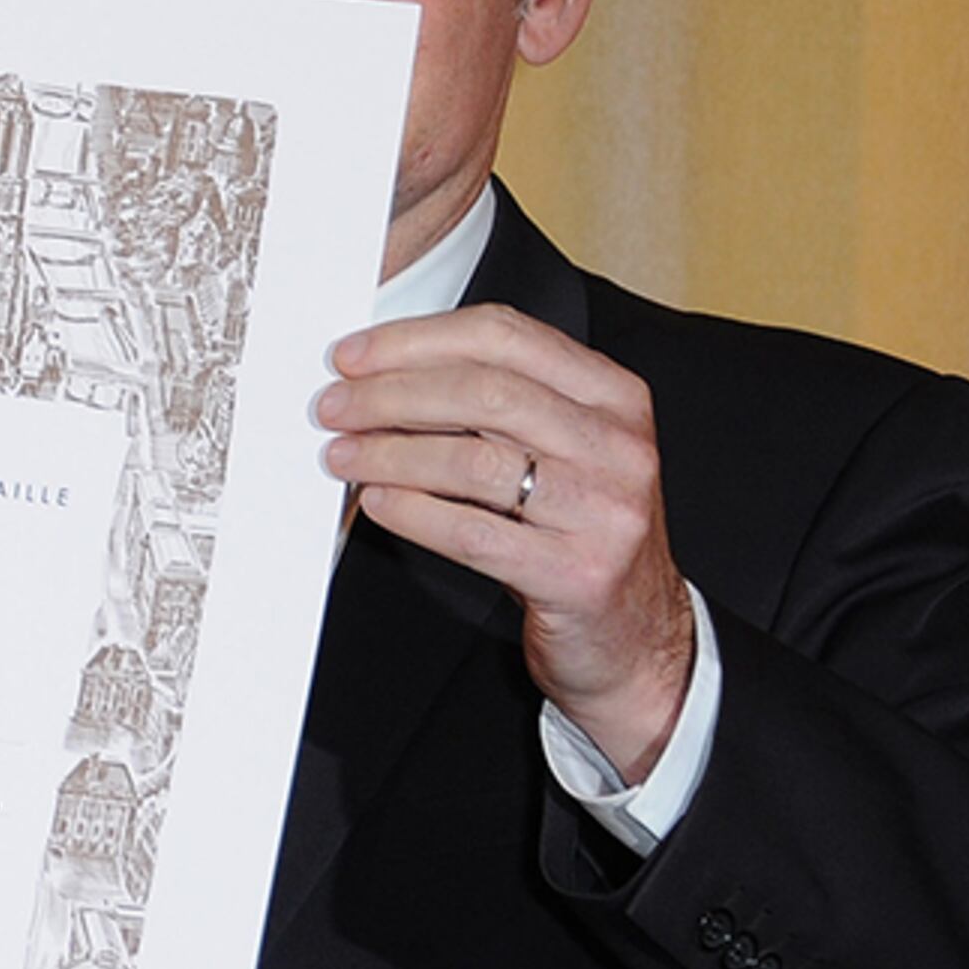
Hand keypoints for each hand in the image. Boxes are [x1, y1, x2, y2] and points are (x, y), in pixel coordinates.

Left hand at [321, 304, 693, 776]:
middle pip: (483, 393)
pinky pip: (473, 533)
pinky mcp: (577, 574)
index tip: (354, 355)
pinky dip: (414, 513)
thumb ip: (500, 405)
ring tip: (343, 456)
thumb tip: (384, 374)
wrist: (635, 632)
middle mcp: (618, 446)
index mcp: (615, 396)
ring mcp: (604, 511)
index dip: (415, 341)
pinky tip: (376, 503)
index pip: (505, 336)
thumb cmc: (581, 529)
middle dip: (391, 394)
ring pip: (474, 461)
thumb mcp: (562, 450)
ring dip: (390, 454)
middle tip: (334, 407)